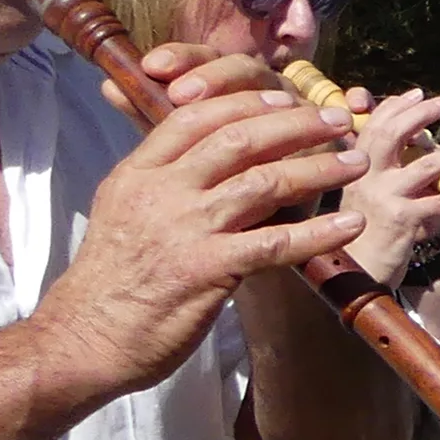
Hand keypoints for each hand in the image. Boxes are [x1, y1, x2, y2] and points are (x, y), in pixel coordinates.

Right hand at [32, 74, 367, 404]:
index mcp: (137, 174)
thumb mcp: (122, 214)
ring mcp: (184, 228)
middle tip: (337, 120)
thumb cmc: (108, 283)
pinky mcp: (206, 270)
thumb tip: (205, 161)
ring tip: (356, 162)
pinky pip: (273, 243)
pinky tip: (349, 225)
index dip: (246, 103)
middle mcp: (160, 191)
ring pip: (263, 182)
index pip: (195, 117)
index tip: (286, 99)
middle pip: (238, 139)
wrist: (83, 340)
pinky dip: (317, 232)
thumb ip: (161, 183)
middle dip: (296, 124)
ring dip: (318, 169)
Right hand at [330, 84, 439, 288]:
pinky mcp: (401, 222)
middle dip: (421, 114)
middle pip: (392, 135)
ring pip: (425, 167)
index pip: (375, 126)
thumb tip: (416, 139)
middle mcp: (365, 178)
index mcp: (356, 169)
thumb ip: (387, 169)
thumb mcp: (368, 194)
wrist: (352, 275)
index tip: (419, 92)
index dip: (397, 106)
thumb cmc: (364, 231)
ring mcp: (383, 198)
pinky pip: (439, 204)